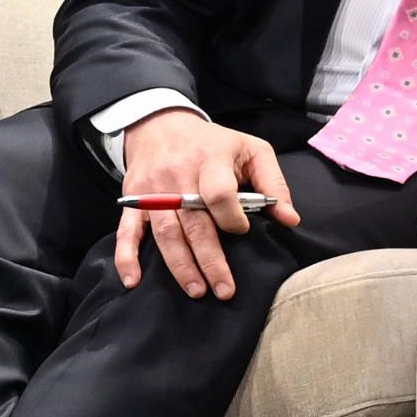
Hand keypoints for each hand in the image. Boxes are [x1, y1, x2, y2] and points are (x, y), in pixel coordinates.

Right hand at [113, 110, 298, 298]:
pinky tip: (133, 282)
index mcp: (210, 160)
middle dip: (210, 260)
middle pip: (194, 224)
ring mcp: (153, 192)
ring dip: (181, 266)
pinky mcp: (134, 202)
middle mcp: (178, 177)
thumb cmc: (214, 143)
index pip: (219, 193)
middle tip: (225, 290)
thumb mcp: (251, 150)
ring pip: (166, 234)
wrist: (161, 126)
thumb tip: (291, 219)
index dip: (232, 217)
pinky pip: (126, 232)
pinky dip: (126, 258)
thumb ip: (274, 183)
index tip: (243, 230)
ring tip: (197, 291)